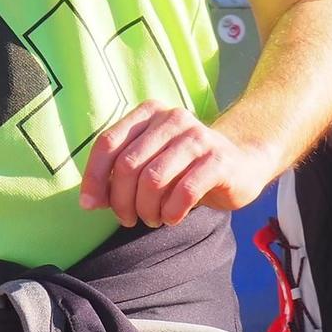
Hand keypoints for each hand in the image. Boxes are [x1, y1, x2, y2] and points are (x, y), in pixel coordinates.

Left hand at [80, 101, 276, 227]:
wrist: (241, 162)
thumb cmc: (185, 166)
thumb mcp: (150, 162)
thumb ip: (119, 174)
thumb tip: (89, 201)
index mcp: (149, 113)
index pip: (108, 143)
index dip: (95, 177)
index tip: (90, 205)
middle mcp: (172, 118)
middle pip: (129, 165)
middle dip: (121, 200)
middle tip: (127, 219)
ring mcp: (198, 137)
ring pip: (153, 179)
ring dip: (146, 209)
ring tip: (152, 218)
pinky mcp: (219, 160)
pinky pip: (184, 192)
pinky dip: (172, 212)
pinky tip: (172, 218)